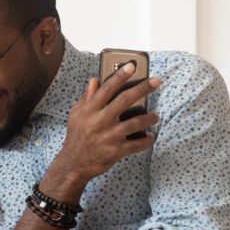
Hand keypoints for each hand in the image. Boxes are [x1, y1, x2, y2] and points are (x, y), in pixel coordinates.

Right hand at [50, 63, 160, 194]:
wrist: (74, 163)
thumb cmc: (76, 136)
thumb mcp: (77, 114)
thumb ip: (87, 97)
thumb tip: (95, 80)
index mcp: (89, 110)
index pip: (107, 88)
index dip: (120, 75)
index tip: (132, 66)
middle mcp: (100, 121)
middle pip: (125, 100)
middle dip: (143, 88)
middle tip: (156, 82)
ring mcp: (109, 136)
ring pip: (136, 122)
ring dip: (149, 118)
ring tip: (155, 116)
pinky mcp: (116, 150)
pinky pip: (137, 144)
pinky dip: (146, 140)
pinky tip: (150, 136)